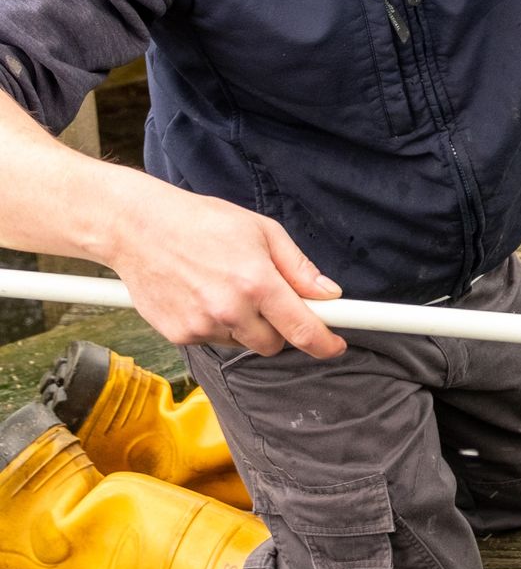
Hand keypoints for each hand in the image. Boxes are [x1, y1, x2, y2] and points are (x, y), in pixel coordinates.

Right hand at [97, 171, 346, 358]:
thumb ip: (298, 267)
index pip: (302, 328)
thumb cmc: (202, 222)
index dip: (324, 343)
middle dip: (277, 326)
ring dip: (244, 324)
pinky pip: (213, 340)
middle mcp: (231, 309)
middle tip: (263, 296)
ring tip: (222, 286)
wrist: (138, 227)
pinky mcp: (179, 335)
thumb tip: (328, 294)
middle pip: (273, 344)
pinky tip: (200, 294)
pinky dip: (215, 324)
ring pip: (242, 342)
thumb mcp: (262, 231)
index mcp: (257, 281)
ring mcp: (202, 325)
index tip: (335, 346)